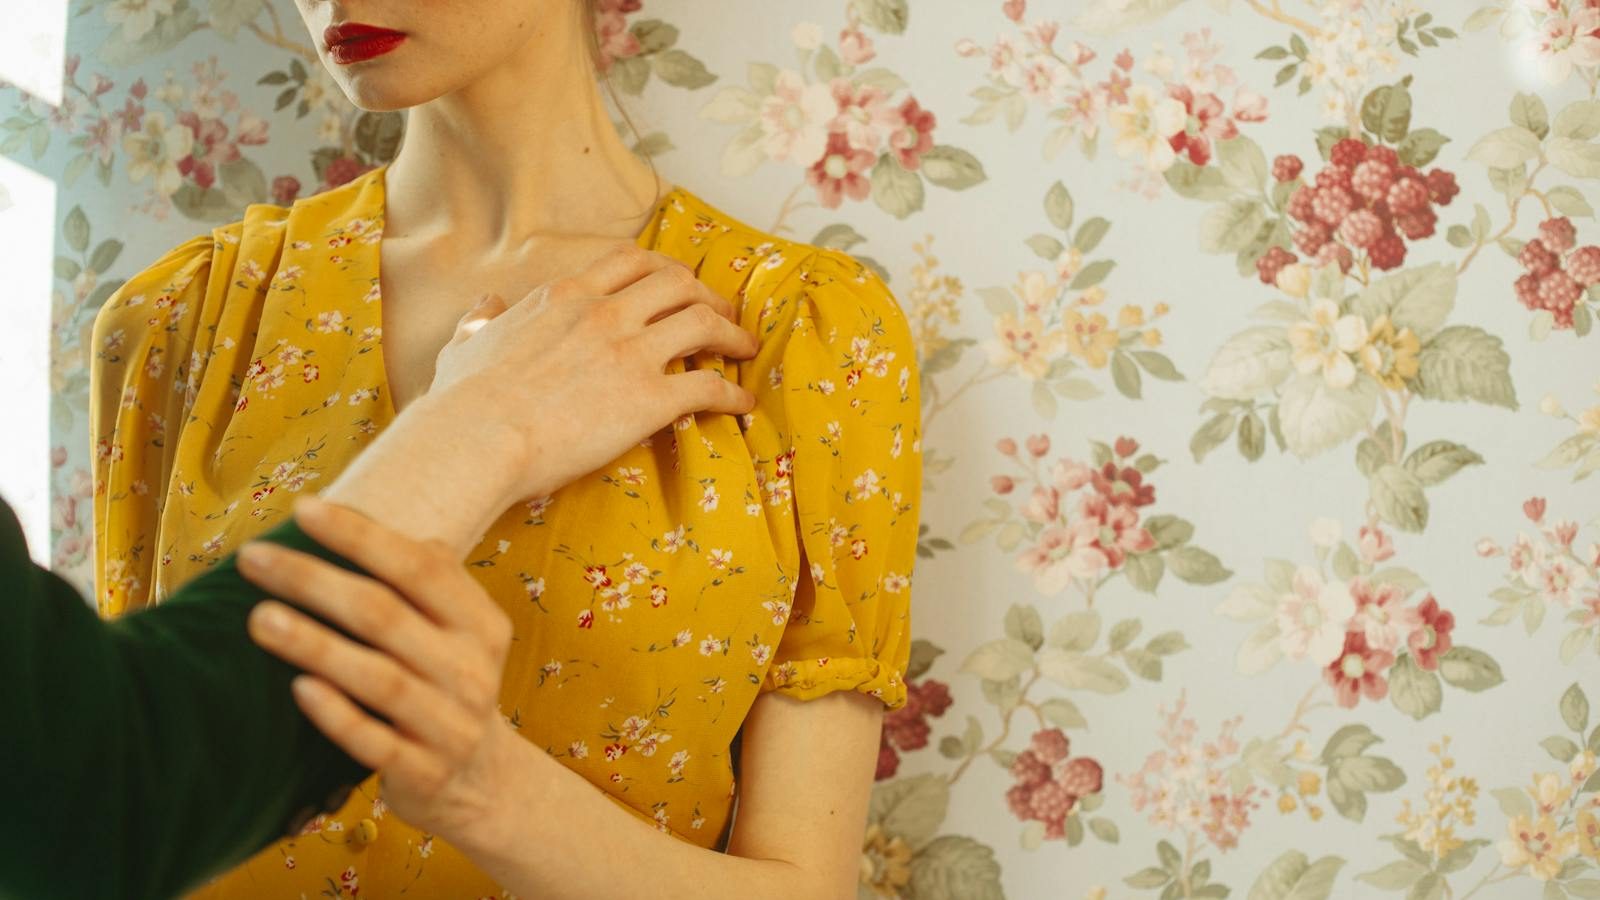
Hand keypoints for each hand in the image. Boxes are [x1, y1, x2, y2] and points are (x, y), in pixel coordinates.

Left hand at [239, 496, 520, 841]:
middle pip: (385, 616)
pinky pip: (372, 741)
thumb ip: (426, 578)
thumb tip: (363, 518)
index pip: (419, 568)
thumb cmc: (447, 684)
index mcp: (480, 624)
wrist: (481, 779)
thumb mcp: (457, 629)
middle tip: (253, 559)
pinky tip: (297, 688)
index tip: (302, 510)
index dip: (360, 536)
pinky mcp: (423, 772)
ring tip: (258, 618)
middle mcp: (471, 670)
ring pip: (377, 677)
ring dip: (314, 644)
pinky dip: (336, 714)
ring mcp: (450, 725)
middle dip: (313, 581)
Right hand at [429, 244, 759, 501]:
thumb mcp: (467, 346)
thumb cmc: (463, 402)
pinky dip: (732, 393)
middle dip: (707, 294)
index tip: (677, 284)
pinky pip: (707, 387)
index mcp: (564, 296)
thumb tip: (485, 305)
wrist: (476, 439)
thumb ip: (482, 321)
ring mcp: (629, 353)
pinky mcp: (648, 398)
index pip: (629, 261)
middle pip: (677, 282)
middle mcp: (603, 313)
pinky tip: (743, 402)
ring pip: (703, 322)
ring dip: (730, 334)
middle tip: (722, 314)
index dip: (663, 269)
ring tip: (743, 348)